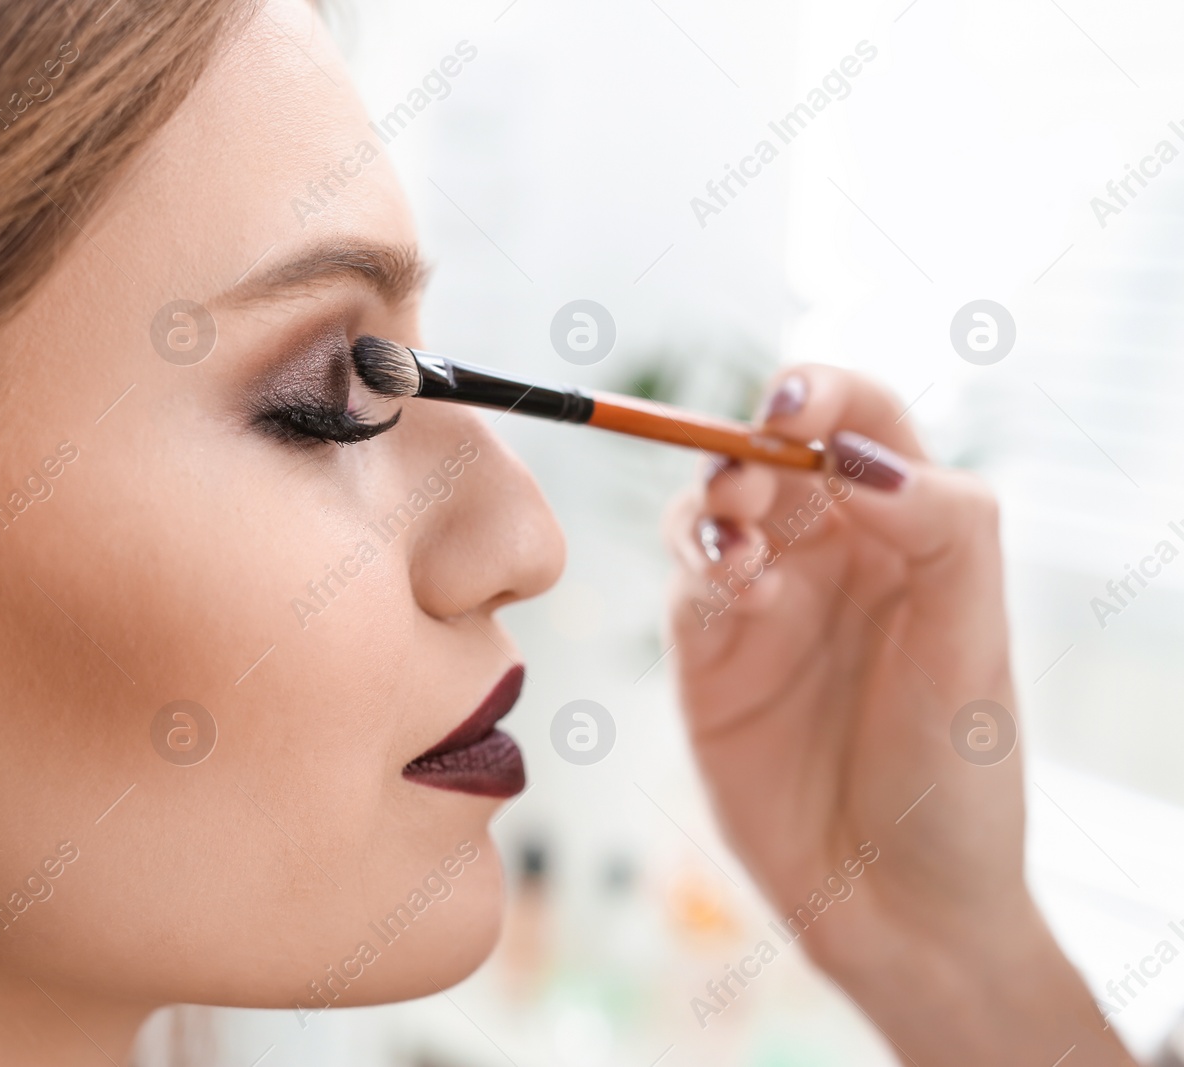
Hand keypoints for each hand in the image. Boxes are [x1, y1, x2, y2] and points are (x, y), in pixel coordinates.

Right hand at [663, 364, 1132, 1064]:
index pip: (861, 421)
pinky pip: (687, 582)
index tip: (795, 411)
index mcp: (909, 531)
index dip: (824, 395)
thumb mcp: (976, 645)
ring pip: (712, 507)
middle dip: (751, 446)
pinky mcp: (708, 656)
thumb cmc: (960, 777)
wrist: (898, 904)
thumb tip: (859, 457)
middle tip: (752, 477)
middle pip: (768, 451)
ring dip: (714, 502)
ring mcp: (764, 603)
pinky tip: (734, 588)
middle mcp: (832, 554)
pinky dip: (698, 565)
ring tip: (737, 541)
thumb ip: (941, 528)